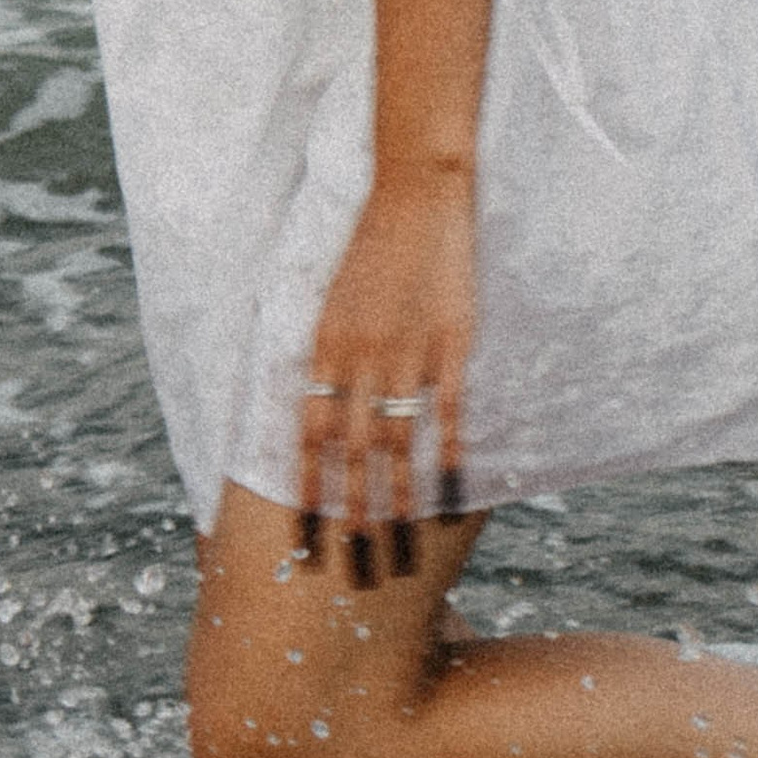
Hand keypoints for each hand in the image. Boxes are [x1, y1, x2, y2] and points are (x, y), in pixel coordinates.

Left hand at [299, 162, 475, 579]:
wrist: (415, 187)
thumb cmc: (371, 242)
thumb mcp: (331, 301)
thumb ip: (324, 358)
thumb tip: (315, 414)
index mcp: (323, 347)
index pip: (309, 437)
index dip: (307, 492)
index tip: (306, 542)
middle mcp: (359, 358)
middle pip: (351, 455)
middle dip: (351, 517)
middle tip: (353, 569)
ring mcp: (406, 353)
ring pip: (397, 445)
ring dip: (397, 503)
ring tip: (399, 548)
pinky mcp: (450, 343)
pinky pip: (446, 414)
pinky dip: (448, 457)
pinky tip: (450, 495)